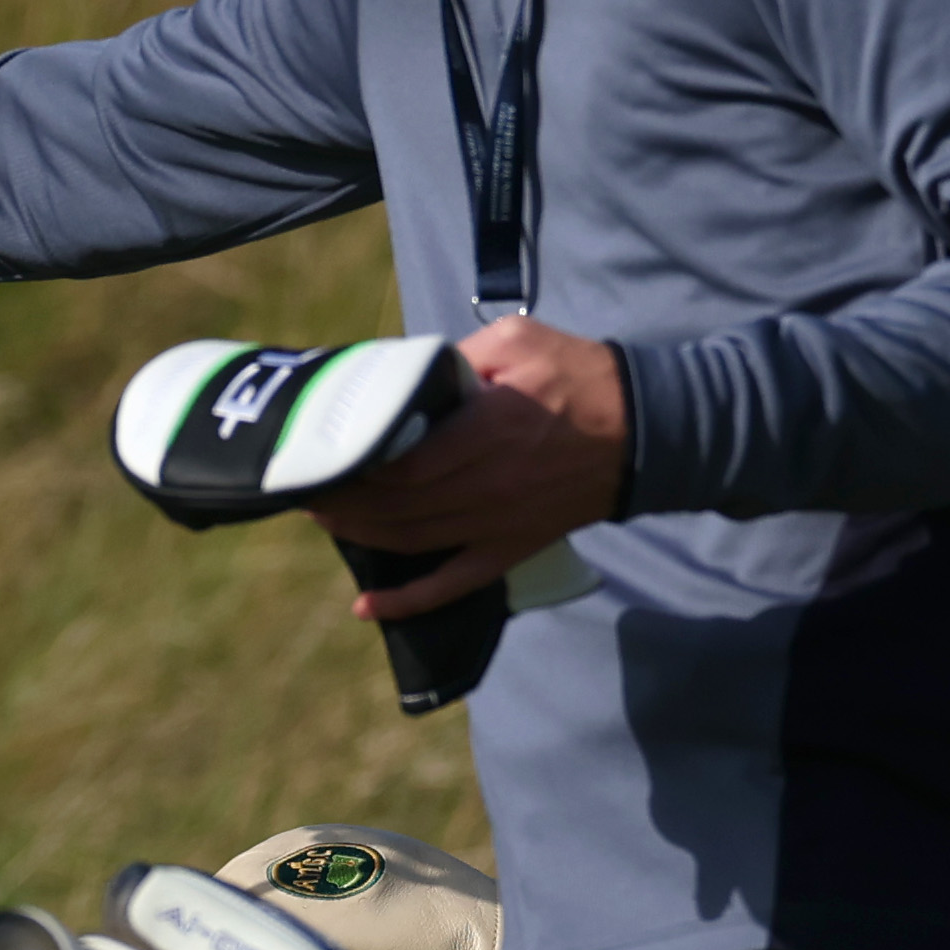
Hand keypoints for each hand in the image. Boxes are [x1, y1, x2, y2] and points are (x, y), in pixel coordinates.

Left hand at [302, 317, 627, 619]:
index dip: (350, 464)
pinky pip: (453, 584)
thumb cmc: (579, 376)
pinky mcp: (510, 549)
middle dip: (341, 498)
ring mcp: (496, 526)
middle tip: (301, 482)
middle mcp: (483, 488)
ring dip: (358, 535)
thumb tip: (400, 375)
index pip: (398, 463)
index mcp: (483, 434)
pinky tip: (367, 607)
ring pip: (411, 542)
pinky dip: (408, 601)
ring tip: (320, 517)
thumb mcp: (516, 343)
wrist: (648, 431)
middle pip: (394, 505)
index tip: (316, 451)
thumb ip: (453, 358)